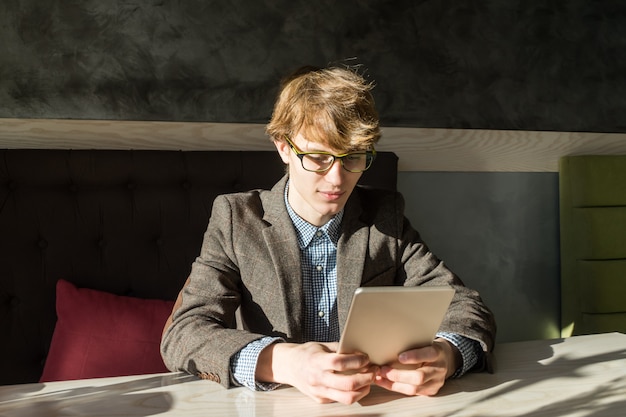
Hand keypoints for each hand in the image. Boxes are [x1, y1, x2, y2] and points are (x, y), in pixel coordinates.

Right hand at [256, 341, 376, 403]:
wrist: (288, 366)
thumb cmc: (306, 353)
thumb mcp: (321, 346)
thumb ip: (339, 349)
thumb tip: (360, 351)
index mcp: (317, 361)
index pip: (340, 363)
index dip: (357, 361)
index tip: (367, 358)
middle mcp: (318, 378)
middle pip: (347, 384)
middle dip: (366, 378)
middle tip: (374, 371)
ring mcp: (319, 391)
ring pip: (347, 398)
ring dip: (364, 389)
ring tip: (369, 381)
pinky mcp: (321, 400)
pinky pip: (341, 399)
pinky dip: (353, 393)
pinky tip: (357, 385)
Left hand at [373, 338, 460, 396]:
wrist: (446, 358)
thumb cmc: (428, 347)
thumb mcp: (424, 341)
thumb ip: (412, 344)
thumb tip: (388, 345)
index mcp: (437, 353)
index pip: (428, 354)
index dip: (414, 356)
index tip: (399, 356)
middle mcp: (439, 369)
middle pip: (419, 377)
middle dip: (398, 375)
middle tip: (382, 370)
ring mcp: (436, 382)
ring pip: (414, 389)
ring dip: (393, 384)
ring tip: (379, 378)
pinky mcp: (431, 391)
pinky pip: (412, 393)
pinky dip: (396, 388)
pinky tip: (385, 383)